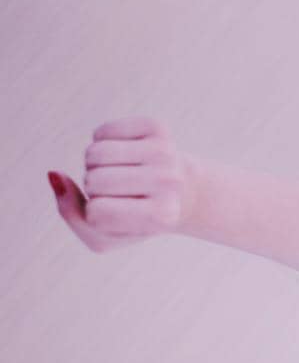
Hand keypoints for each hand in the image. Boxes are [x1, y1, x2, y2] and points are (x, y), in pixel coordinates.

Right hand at [48, 115, 194, 253]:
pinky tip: (123, 155)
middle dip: (93, 188)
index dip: (95, 214)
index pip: (96, 213)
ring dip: (93, 165)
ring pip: (93, 153)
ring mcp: (165, 152)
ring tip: (117, 174)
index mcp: (163, 216)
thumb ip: (71, 216)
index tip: (120, 215)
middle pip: (93, 181)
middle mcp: (169, 182)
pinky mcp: (156, 127)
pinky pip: (101, 132)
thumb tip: (54, 174)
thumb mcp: (106, 235)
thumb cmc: (137, 219)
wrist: (181, 193)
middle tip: (119, 193)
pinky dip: (101, 144)